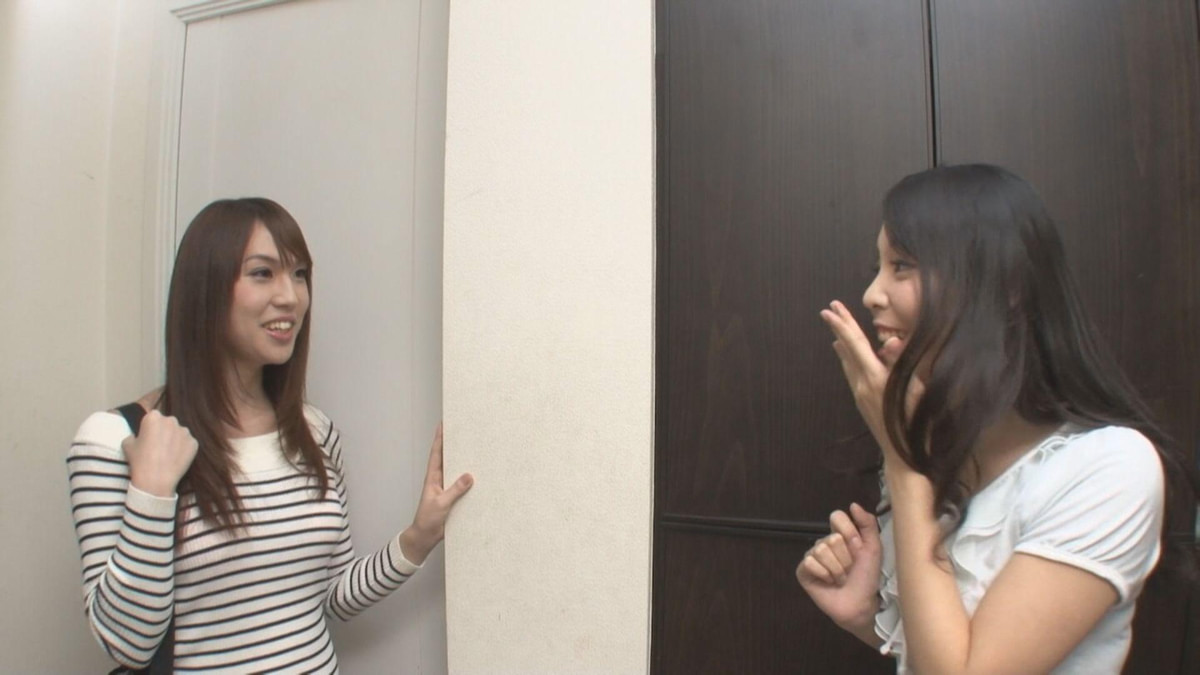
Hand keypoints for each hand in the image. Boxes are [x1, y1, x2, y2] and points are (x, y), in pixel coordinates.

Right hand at [122, 410, 198, 497]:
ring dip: (175, 439)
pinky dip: (184, 449)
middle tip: (158, 446)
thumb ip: (133, 435)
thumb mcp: (127, 445)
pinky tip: (177, 459)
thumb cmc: (139, 461)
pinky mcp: (194, 442)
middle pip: (168, 423)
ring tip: (168, 454)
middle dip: (164, 431)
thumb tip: (137, 436)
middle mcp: (171, 420)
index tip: (148, 438)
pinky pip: (188, 443)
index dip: (150, 428)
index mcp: (153, 417)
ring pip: (179, 432)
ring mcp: (185, 431)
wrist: (156, 479)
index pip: (152, 417)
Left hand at [400, 423, 473, 563]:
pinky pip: (463, 484)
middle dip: (454, 444)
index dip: (439, 438)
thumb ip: (455, 490)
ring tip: (475, 447)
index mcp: (433, 477)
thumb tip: (469, 476)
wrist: (425, 537)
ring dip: (464, 460)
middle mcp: (440, 479)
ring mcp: (447, 488)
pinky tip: (480, 475)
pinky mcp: (454, 497)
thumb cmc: (427, 519)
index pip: (437, 453)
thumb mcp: (441, 504)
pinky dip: (470, 478)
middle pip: (448, 457)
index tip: (444, 423)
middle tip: (464, 430)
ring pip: (457, 470)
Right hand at [796, 503, 882, 633]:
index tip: (858, 549)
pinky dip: (824, 575)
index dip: (850, 534)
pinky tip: (829, 583)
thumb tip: (853, 505)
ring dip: (836, 569)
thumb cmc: (867, 577)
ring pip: (821, 550)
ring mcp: (812, 556)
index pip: (837, 517)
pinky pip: (810, 562)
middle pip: (831, 537)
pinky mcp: (803, 571)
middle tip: (850, 569)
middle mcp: (824, 543)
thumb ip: (868, 524)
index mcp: (840, 534)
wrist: (860, 604)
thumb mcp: (873, 548)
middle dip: (845, 558)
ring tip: (841, 579)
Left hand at [819, 300, 923, 455]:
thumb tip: (890, 341)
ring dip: (842, 342)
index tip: (830, 310)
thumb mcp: (916, 391)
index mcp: (876, 378)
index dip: (843, 325)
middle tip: (829, 309)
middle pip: (848, 349)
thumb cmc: (916, 423)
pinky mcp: (861, 401)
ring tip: (836, 327)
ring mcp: (860, 394)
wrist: (903, 456)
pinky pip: (851, 373)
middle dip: (839, 327)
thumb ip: (901, 363)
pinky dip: (847, 358)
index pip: (856, 345)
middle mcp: (863, 384)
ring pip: (847, 361)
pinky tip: (845, 355)